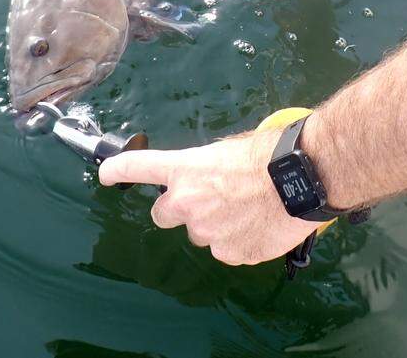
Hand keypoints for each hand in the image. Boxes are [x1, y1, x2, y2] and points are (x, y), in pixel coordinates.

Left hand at [97, 129, 320, 265]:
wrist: (301, 179)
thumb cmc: (269, 157)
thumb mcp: (227, 152)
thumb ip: (205, 170)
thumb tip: (206, 180)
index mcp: (185, 170)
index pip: (139, 167)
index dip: (118, 170)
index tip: (105, 173)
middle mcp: (187, 203)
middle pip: (163, 215)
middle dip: (179, 210)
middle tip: (208, 201)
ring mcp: (207, 233)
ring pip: (202, 234)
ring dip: (216, 225)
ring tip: (248, 209)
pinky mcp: (229, 254)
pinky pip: (227, 250)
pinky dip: (239, 241)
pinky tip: (259, 225)